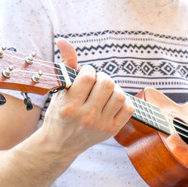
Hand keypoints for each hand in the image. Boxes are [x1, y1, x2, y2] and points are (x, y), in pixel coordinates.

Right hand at [39, 39, 133, 158]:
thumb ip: (66, 65)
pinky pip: (128, 108)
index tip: (84, 75)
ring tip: (104, 93)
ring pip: (119, 95)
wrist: (60, 145)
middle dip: (102, 78)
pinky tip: (111, 102)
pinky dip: (123, 101)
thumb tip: (63, 40)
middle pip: (107, 84)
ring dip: (113, 89)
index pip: (88, 76)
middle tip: (95, 84)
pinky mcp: (111, 131)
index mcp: (70, 106)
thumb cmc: (58, 115)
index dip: (88, 70)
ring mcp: (100, 125)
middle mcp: (86, 117)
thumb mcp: (58, 91)